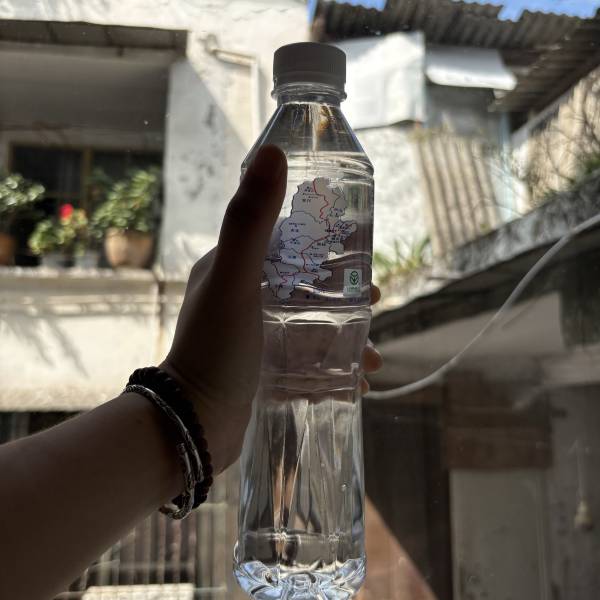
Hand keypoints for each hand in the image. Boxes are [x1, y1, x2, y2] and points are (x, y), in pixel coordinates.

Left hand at [161, 145, 381, 474]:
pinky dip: (335, 365)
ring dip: (347, 334)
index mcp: (234, 267)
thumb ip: (250, 222)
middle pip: (306, 283)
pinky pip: (308, 357)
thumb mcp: (233, 282)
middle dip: (344, 291)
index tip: (360, 248)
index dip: (326, 241)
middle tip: (375, 301)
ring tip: (373, 356)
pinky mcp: (264, 367)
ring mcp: (253, 334)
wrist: (192, 424)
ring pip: (312, 323)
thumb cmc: (213, 351)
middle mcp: (243, 296)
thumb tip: (275, 153)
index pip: (288, 241)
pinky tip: (357, 381)